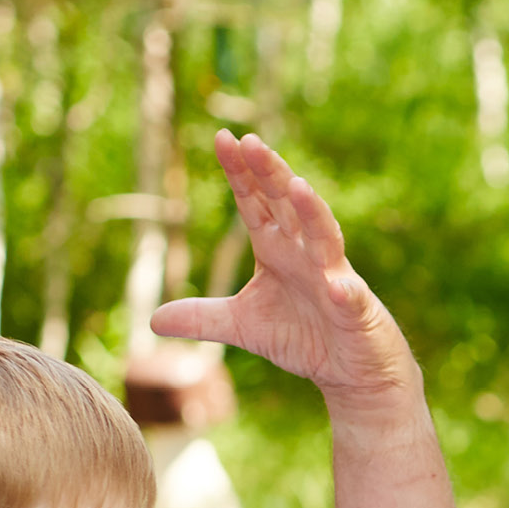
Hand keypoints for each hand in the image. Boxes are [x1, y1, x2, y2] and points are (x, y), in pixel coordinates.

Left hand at [149, 132, 414, 408]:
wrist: (351, 369)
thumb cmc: (303, 336)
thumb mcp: (243, 326)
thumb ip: (202, 317)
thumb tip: (153, 320)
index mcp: (275, 248)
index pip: (254, 203)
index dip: (240, 172)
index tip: (222, 138)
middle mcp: (304, 253)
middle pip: (287, 204)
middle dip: (270, 174)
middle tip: (250, 141)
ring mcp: (333, 277)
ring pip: (323, 236)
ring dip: (312, 212)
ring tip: (297, 187)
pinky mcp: (355, 309)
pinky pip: (349, 296)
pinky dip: (344, 290)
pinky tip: (337, 286)